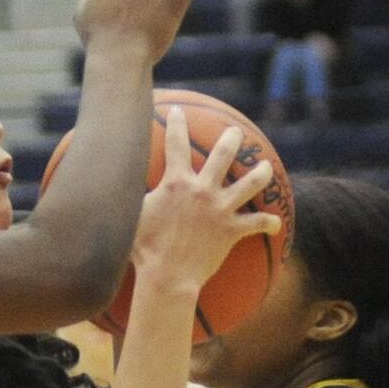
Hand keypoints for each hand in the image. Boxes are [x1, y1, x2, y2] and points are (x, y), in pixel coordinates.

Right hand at [132, 106, 281, 294]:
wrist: (167, 276)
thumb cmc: (144, 250)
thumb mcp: (131, 218)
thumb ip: (130, 201)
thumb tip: (112, 191)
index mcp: (177, 183)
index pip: (175, 144)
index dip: (176, 124)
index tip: (177, 112)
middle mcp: (202, 189)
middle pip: (224, 154)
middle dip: (231, 138)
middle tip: (235, 132)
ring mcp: (220, 208)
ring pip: (250, 182)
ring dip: (261, 172)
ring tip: (266, 166)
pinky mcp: (233, 230)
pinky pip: (258, 223)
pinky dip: (269, 223)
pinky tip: (276, 224)